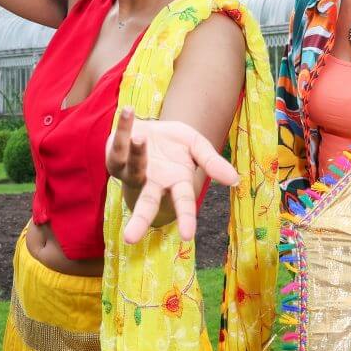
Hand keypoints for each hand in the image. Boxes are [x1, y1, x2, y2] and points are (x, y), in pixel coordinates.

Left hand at [106, 108, 238, 243]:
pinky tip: (129, 111)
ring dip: (137, 155)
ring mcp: (130, 171)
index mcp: (174, 183)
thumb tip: (235, 180)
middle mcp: (151, 183)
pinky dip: (124, 126)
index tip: (188, 236)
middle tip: (130, 239)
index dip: (186, 218)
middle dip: (139, 220)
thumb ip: (212, 162)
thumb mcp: (197, 147)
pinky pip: (119, 142)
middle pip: (146, 204)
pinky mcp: (115, 156)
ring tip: (142, 139)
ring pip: (132, 169)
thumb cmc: (175, 143)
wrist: (151, 127)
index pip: (182, 202)